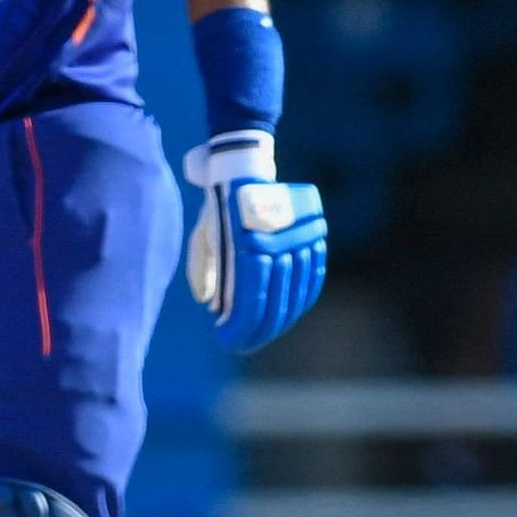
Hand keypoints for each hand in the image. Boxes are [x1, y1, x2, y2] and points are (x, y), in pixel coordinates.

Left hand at [185, 130, 327, 353]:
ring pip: (296, 291)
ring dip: (282, 317)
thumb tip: (213, 307)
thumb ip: (205, 271)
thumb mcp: (203, 238)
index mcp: (244, 246)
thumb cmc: (217, 210)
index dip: (241, 327)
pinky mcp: (313, 235)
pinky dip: (303, 296)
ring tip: (265, 333)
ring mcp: (297, 238)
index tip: (228, 342)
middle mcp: (275, 243)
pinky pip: (313, 274)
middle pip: (275, 299)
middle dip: (259, 329)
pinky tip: (292, 312)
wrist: (243, 171)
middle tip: (244, 344)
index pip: (250, 299)